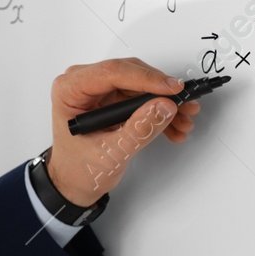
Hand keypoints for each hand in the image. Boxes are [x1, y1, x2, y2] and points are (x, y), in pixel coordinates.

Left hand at [47, 57, 200, 205]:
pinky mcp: (112, 100)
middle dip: (160, 91)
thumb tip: (163, 106)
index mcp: (70, 90)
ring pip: (140, 85)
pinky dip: (159, 110)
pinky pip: (141, 97)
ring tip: (182, 121)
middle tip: (184, 105)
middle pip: (130, 74)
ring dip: (164, 102)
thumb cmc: (78, 169)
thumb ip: (138, 130)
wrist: (73, 182)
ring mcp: (99, 91)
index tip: (172, 89)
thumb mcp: (110, 153)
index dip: (146, 78)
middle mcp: (83, 84)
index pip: (112, 72)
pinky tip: (173, 126)